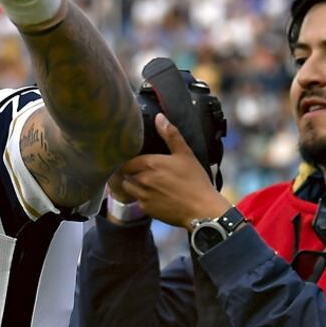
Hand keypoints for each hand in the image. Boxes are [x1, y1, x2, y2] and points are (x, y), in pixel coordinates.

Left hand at [117, 114, 231, 228]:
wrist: (201, 210)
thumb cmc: (195, 181)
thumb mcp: (185, 154)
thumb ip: (170, 135)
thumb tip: (159, 117)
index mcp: (149, 163)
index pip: (126, 159)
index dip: (127, 159)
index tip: (130, 158)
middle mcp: (142, 179)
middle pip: (124, 174)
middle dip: (128, 171)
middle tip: (136, 170)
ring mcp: (142, 196)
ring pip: (127, 188)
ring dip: (131, 184)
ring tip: (142, 182)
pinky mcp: (146, 209)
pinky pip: (137, 201)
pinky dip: (140, 197)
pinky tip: (152, 195)